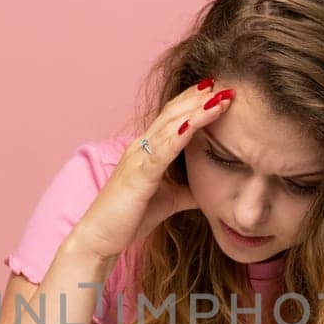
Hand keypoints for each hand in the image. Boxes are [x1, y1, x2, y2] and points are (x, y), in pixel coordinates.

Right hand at [68, 79, 235, 259]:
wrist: (99, 238)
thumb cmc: (128, 219)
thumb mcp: (168, 201)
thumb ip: (187, 192)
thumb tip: (213, 191)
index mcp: (147, 151)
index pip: (172, 118)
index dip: (194, 102)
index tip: (218, 91)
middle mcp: (141, 148)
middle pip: (173, 114)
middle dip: (199, 98)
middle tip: (224, 84)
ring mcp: (138, 159)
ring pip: (169, 127)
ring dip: (195, 111)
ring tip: (218, 98)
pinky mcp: (138, 176)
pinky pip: (161, 152)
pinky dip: (178, 137)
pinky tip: (194, 125)